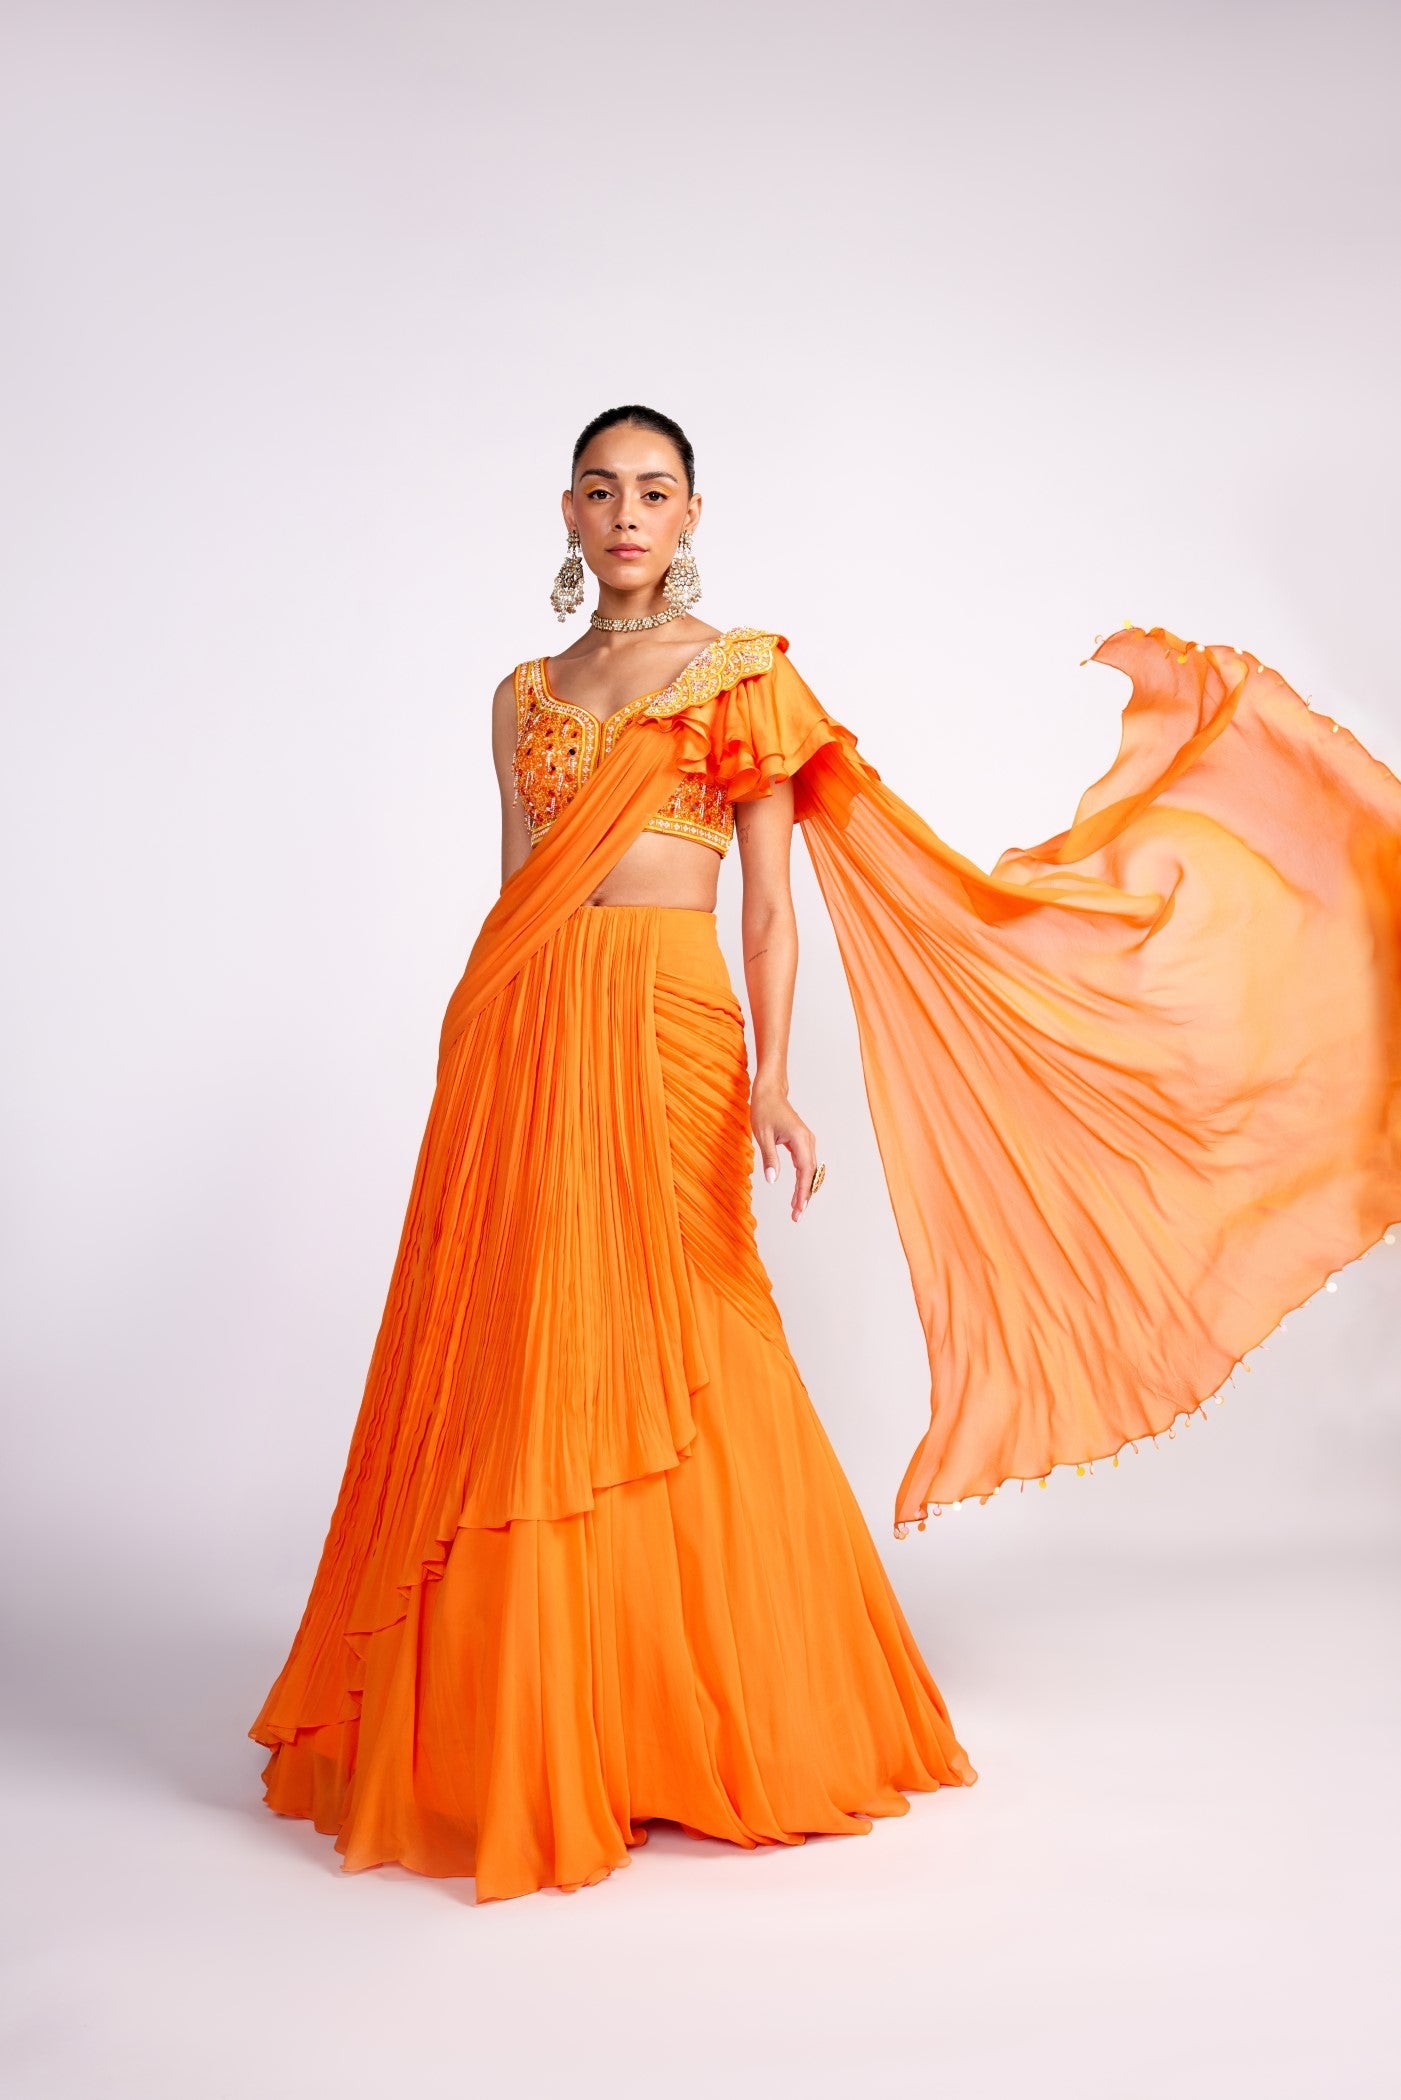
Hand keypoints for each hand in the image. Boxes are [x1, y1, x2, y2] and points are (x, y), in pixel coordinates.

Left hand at [750, 1078, 818, 1221]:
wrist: (770, 1092)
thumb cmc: (764, 1110)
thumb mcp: (762, 1136)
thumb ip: (769, 1159)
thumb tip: (772, 1181)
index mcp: (800, 1139)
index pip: (804, 1171)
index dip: (802, 1192)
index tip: (798, 1209)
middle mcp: (808, 1141)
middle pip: (810, 1174)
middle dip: (804, 1196)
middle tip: (796, 1216)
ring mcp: (807, 1141)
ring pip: (810, 1170)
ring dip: (804, 1189)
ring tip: (796, 1208)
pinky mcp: (803, 1142)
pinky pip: (806, 1164)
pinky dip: (803, 1179)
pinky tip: (798, 1191)